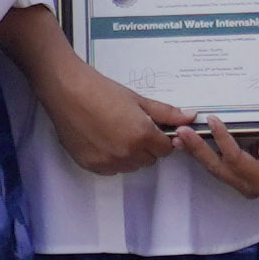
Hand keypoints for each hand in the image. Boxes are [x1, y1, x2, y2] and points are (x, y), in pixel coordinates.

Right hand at [38, 53, 189, 178]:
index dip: (161, 138)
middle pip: (149, 159)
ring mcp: (108, 162)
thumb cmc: (100, 90)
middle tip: (132, 126)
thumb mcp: (138, 99)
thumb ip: (166, 112)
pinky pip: (111, 169)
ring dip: (130, 154)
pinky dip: (112, 158)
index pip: (166, 149)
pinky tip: (103, 139)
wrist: (67, 90)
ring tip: (115, 131)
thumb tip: (191, 117)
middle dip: (146, 146)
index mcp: (142, 135)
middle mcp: (126, 153)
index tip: (153, 128)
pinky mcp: (91, 165)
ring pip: (131, 166)